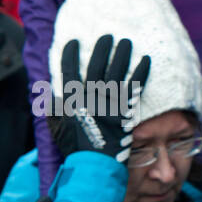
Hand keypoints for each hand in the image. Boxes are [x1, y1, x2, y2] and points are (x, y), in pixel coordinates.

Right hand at [47, 34, 150, 162]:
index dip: (69, 55)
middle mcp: (90, 97)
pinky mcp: (126, 110)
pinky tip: (147, 60)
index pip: (68, 71)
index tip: (73, 42)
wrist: (94, 165)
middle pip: (96, 66)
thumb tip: (54, 95)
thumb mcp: (57, 127)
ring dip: (122, 55)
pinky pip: (135, 87)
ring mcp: (109, 103)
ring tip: (126, 42)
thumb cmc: (75, 148)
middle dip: (101, 49)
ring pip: (116, 72)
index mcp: (72, 99)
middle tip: (107, 36)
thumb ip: (55, 108)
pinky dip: (141, 73)